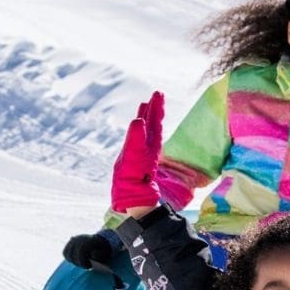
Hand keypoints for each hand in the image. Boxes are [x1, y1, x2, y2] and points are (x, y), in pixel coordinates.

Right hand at [63, 231, 116, 270]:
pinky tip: (76, 261)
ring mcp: (74, 240)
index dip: (83, 262)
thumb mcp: (106, 253)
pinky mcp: (70, 243)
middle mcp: (80, 238)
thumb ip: (100, 254)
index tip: (89, 266)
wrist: (100, 241)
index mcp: (89, 240)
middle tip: (87, 266)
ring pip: (68, 254)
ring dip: (74, 261)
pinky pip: (65, 253)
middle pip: (73, 254)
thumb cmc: (103, 249)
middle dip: (79, 263)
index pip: (81, 251)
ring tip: (82, 263)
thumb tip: (92, 254)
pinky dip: (69, 258)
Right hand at [111, 91, 164, 213]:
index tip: (158, 93)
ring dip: (147, 117)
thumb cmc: (132, 178)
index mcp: (149, 143)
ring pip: (146, 130)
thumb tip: (138, 120)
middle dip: (154, 109)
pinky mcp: (136, 157)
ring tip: (146, 105)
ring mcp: (142, 151)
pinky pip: (140, 138)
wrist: (130, 196)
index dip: (156, 107)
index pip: (154, 121)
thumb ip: (135, 138)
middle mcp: (148, 146)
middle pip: (152, 123)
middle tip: (157, 94)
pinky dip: (140, 129)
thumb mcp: (133, 157)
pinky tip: (138, 127)